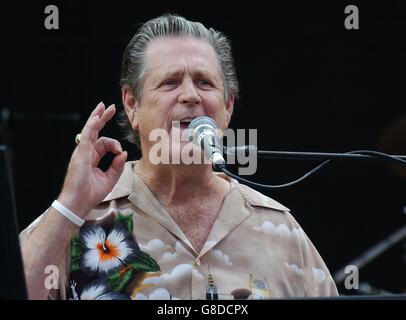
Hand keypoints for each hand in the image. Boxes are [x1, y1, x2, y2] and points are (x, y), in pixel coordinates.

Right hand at [58, 102, 127, 217]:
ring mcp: (81, 152)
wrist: (78, 203)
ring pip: (89, 130)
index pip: (103, 143)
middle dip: (102, 118)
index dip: (114, 144)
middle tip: (109, 107)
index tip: (121, 151)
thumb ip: (117, 166)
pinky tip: (97, 118)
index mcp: (92, 158)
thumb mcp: (110, 179)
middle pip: (94, 131)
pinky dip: (91, 126)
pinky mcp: (80, 154)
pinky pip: (86, 136)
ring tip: (103, 106)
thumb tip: (124, 152)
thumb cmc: (90, 194)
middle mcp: (85, 153)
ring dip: (97, 117)